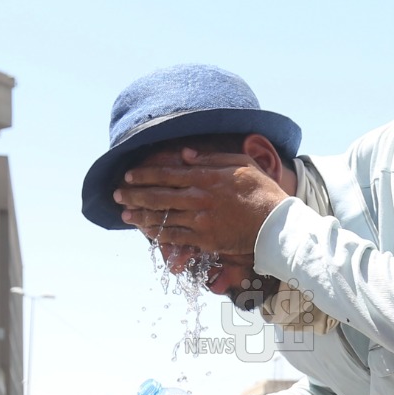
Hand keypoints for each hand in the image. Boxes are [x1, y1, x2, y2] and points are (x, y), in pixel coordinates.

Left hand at [114, 148, 287, 255]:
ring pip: (162, 218)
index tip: (128, 175)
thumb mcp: (241, 164)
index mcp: (206, 177)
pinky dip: (159, 235)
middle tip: (117, 195)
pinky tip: (147, 233)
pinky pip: (176, 238)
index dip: (144, 175)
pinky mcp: (205, 240)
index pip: (167, 174)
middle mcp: (198, 198)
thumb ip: (212, 158)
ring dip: (140, 217)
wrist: (276, 224)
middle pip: (158, 196)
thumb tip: (186, 154)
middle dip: (134, 195)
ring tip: (125, 215)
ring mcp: (200, 221)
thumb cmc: (262, 191)